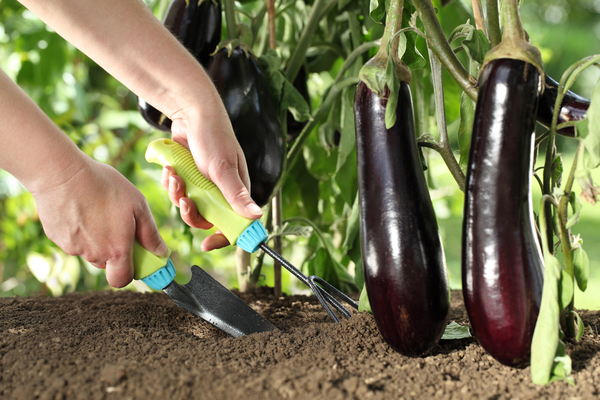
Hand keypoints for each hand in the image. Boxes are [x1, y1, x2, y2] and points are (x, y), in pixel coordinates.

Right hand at [32, 157, 167, 287]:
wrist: (61, 173)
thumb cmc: (104, 185)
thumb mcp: (137, 205)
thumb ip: (150, 234)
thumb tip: (161, 253)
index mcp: (115, 250)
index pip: (122, 279)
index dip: (131, 272)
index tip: (136, 257)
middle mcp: (93, 254)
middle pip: (107, 263)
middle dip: (115, 249)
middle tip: (117, 223)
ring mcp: (72, 247)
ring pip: (90, 250)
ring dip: (97, 238)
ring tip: (97, 209)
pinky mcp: (56, 237)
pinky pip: (73, 239)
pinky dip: (79, 228)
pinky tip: (81, 207)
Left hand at [161, 105, 262, 250]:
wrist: (190, 113)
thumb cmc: (214, 137)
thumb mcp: (223, 169)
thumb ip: (237, 195)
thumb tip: (257, 217)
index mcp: (236, 192)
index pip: (234, 224)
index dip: (222, 237)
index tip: (207, 244)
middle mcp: (220, 191)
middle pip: (205, 218)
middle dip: (190, 211)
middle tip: (183, 199)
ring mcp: (203, 184)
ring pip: (187, 205)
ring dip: (177, 194)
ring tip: (174, 177)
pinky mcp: (188, 177)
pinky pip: (176, 192)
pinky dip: (171, 183)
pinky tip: (171, 169)